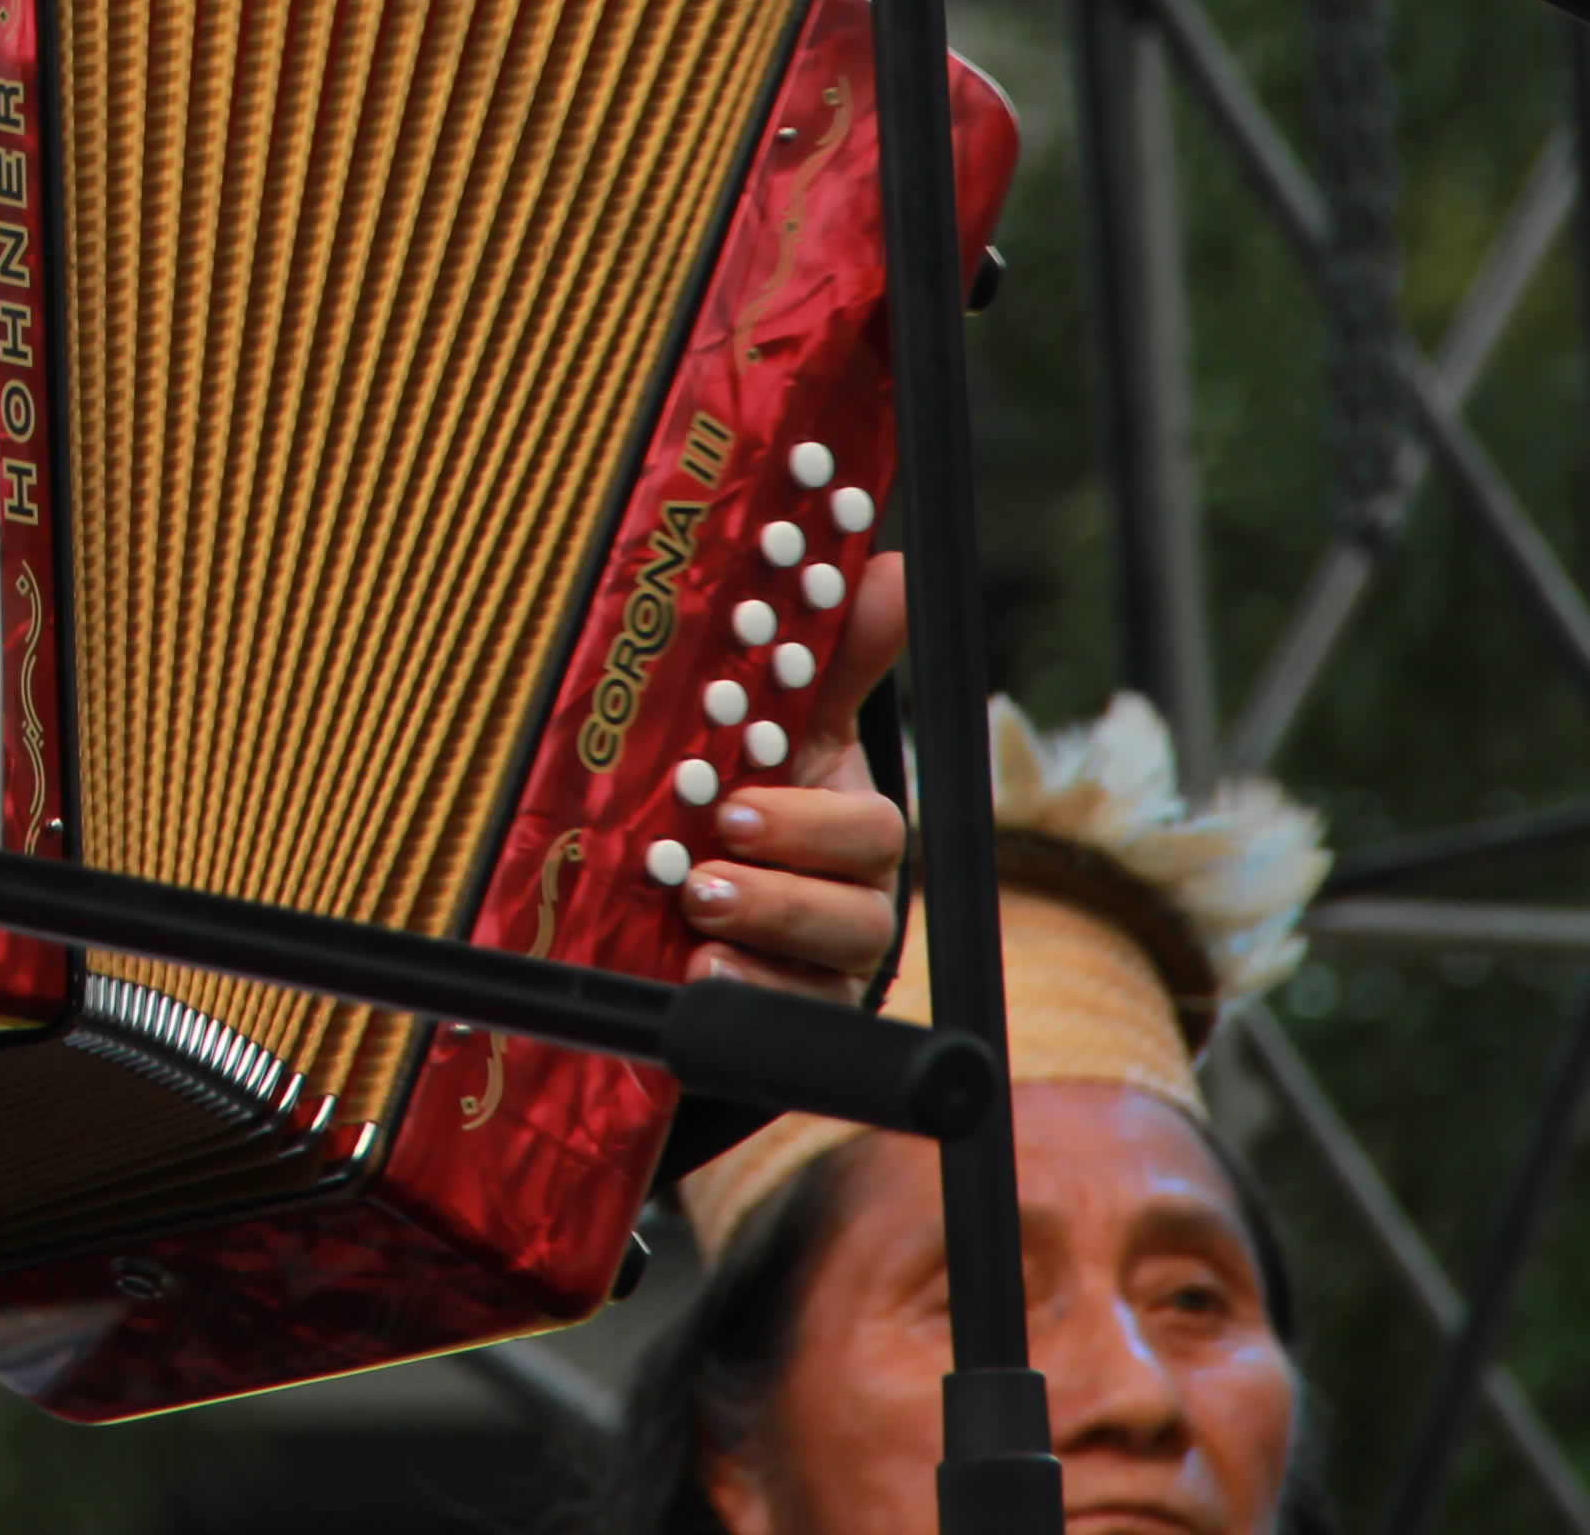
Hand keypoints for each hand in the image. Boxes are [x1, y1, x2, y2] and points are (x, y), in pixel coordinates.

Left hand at [678, 551, 909, 996]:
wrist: (705, 907)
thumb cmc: (753, 796)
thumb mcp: (781, 730)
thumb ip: (833, 660)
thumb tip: (892, 567)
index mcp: (846, 827)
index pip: (864, 828)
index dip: (809, 818)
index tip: (741, 795)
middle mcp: (852, 898)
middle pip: (856, 905)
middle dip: (783, 876)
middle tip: (710, 846)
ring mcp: (826, 965)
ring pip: (830, 961)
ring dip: (763, 928)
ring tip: (696, 904)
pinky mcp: (794, 1018)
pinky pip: (792, 1022)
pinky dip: (748, 997)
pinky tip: (698, 976)